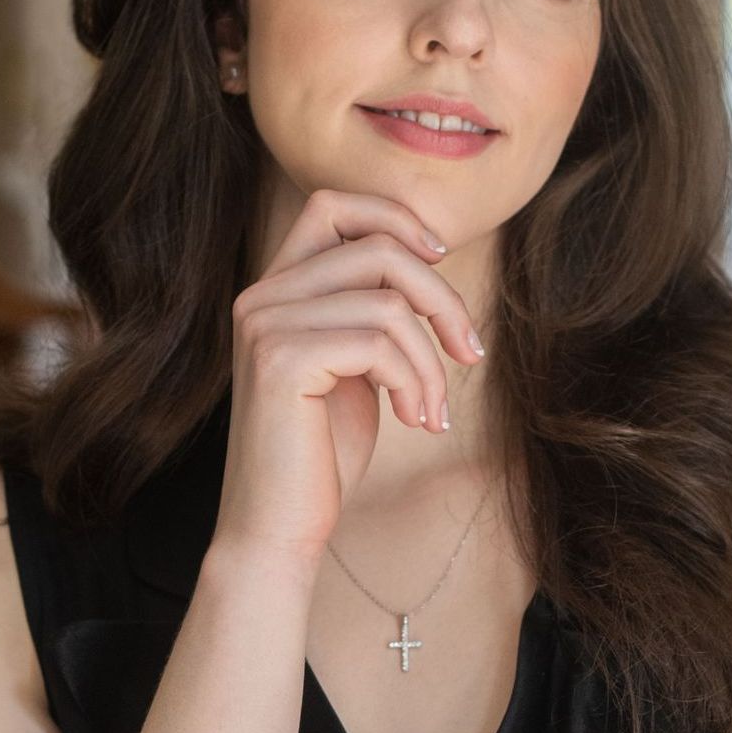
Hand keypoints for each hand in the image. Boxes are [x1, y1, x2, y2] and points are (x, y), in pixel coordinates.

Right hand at [211, 189, 484, 570]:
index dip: (396, 218)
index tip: (440, 260)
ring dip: (432, 358)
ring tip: (433, 408)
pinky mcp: (280, 360)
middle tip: (469, 352)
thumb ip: (372, 305)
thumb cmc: (324, 449)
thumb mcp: (357, 362)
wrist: (279, 528)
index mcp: (276, 287)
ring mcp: (265, 324)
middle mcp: (261, 295)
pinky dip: (415, 381)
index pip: (334, 205)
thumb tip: (428, 253)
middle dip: (442, 298)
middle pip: (379, 248)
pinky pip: (379, 343)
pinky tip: (415, 420)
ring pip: (388, 301)